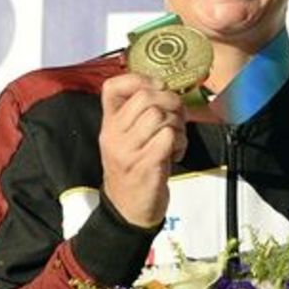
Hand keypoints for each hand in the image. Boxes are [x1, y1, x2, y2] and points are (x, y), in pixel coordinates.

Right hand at [99, 73, 186, 227]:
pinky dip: (180, 142)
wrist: (129, 209)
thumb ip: (138, 114)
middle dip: (171, 102)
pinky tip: (176, 153)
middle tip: (178, 117)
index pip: (112, 87)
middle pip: (146, 98)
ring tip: (176, 138)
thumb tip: (164, 88)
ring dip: (177, 124)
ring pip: (159, 116)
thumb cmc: (134, 169)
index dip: (139, 79)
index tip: (158, 88)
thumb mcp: (128, 139)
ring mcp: (128, 150)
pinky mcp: (145, 165)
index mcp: (109, 124)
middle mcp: (114, 135)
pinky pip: (168, 137)